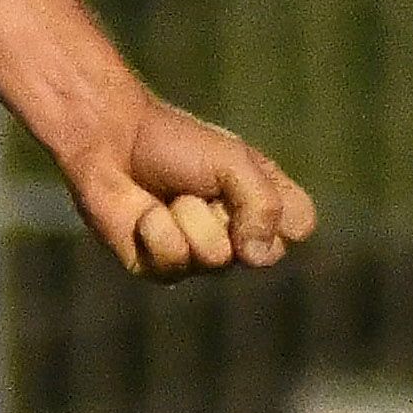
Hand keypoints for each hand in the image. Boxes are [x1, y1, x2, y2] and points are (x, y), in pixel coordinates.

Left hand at [70, 90, 308, 280]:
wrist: (112, 142)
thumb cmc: (176, 145)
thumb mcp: (233, 161)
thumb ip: (263, 204)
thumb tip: (258, 257)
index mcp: (263, 205)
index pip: (299, 227)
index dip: (278, 209)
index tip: (247, 176)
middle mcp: (238, 238)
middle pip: (261, 251)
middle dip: (227, 210)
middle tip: (201, 185)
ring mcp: (201, 258)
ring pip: (216, 257)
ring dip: (189, 216)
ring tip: (171, 197)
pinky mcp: (162, 269)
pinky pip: (174, 261)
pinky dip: (157, 228)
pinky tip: (145, 213)